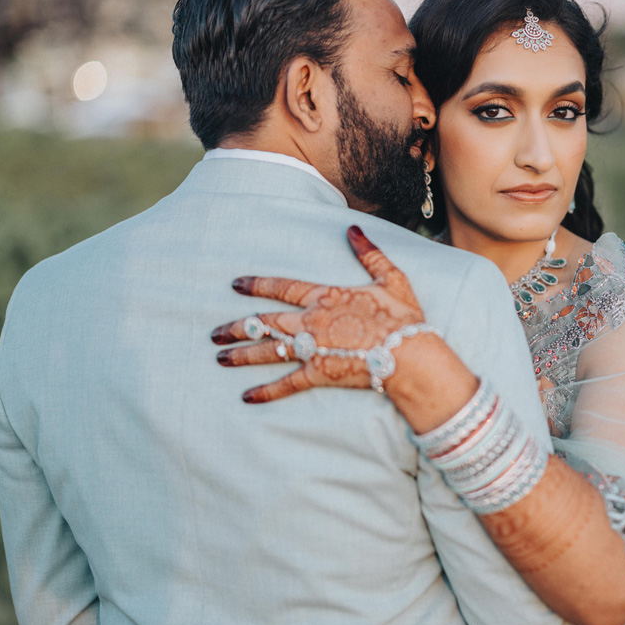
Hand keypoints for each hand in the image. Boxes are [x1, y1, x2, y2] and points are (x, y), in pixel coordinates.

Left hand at [211, 225, 425, 401]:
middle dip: (237, 327)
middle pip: (264, 322)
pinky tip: (246, 396)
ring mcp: (312, 349)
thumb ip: (369, 254)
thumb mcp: (391, 278)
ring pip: (268, 351)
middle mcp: (311, 322)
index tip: (235, 285)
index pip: (281, 288)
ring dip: (241, 354)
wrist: (410, 355)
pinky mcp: (319, 374)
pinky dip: (266, 391)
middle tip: (214, 332)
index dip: (256, 285)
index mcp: (325, 297)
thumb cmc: (403, 318)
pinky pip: (286, 383)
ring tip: (220, 357)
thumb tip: (352, 228)